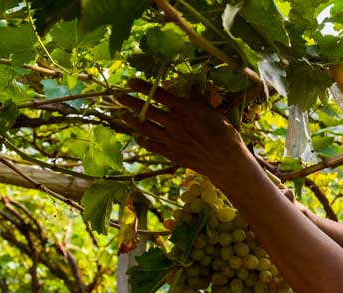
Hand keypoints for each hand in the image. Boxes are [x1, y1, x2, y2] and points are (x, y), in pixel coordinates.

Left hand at [115, 78, 249, 177]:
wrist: (225, 160)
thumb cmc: (225, 134)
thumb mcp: (213, 112)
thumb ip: (199, 99)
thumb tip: (191, 87)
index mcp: (184, 109)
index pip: (158, 94)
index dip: (142, 87)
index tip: (130, 81)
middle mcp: (173, 123)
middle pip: (145, 110)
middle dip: (128, 102)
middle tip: (116, 96)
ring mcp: (170, 139)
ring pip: (144, 128)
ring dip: (131, 121)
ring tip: (122, 115)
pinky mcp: (172, 154)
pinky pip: (152, 146)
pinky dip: (142, 140)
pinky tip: (137, 136)